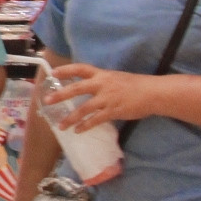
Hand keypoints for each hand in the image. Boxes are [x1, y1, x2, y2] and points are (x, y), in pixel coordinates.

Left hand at [43, 64, 158, 134]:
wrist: (152, 93)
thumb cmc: (136, 85)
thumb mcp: (117, 78)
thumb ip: (103, 82)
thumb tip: (91, 88)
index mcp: (103, 74)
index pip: (81, 69)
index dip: (66, 70)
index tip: (53, 73)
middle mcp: (102, 84)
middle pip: (77, 88)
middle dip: (61, 94)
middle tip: (47, 100)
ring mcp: (107, 98)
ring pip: (84, 108)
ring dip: (71, 118)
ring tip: (61, 126)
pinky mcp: (113, 111)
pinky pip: (96, 120)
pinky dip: (86, 126)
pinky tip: (78, 131)